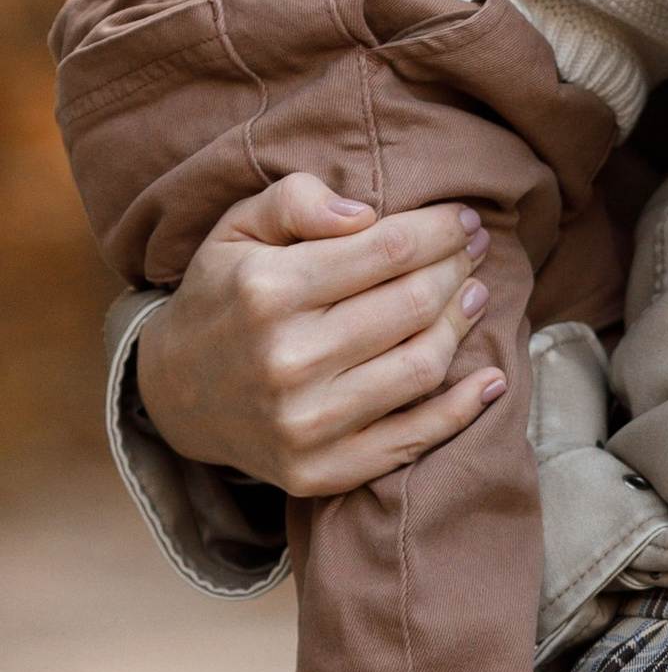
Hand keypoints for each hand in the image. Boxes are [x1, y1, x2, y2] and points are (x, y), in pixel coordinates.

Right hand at [133, 173, 497, 496]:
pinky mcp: (321, 471)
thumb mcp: (236, 230)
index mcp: (269, 291)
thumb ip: (296, 201)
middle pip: (413, 304)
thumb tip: (365, 215)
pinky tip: (491, 379)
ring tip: (474, 296)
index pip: (389, 250)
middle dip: (456, 269)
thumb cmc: (222, 297)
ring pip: (422, 366)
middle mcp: (288, 360)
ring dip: (461, 326)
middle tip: (474, 251)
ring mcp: (306, 423)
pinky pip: (414, 440)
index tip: (464, 219)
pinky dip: (463, 409)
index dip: (440, 230)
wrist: (171, 393)